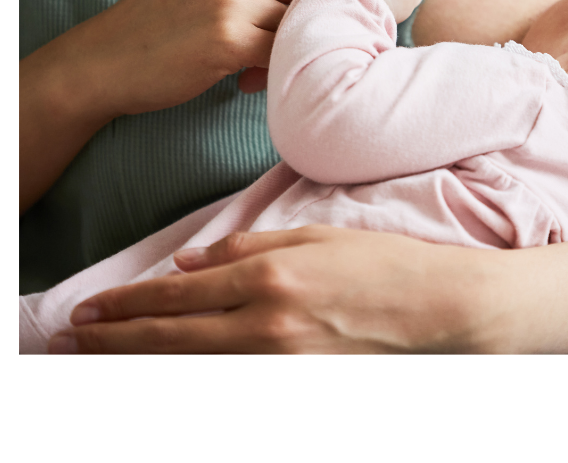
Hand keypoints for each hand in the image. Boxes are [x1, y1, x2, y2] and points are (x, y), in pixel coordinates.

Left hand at [52, 226, 491, 353]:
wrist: (439, 313)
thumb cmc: (385, 265)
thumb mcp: (317, 237)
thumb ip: (249, 247)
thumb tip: (190, 264)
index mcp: (272, 278)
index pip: (178, 294)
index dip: (127, 302)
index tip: (92, 307)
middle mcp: (266, 326)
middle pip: (170, 339)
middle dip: (113, 341)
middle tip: (71, 340)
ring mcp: (279, 364)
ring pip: (189, 369)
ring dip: (138, 365)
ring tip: (99, 362)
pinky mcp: (295, 386)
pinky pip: (227, 385)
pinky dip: (188, 380)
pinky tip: (164, 375)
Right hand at [62, 0, 347, 114]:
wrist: (108, 58)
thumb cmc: (169, 17)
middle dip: (323, 12)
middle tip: (326, 36)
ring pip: (300, 19)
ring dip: (300, 43)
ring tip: (280, 60)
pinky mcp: (229, 39)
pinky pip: (283, 51)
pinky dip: (281, 66)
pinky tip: (255, 77)